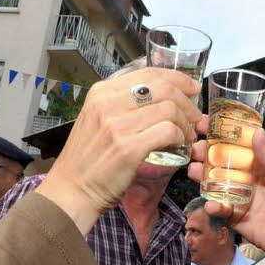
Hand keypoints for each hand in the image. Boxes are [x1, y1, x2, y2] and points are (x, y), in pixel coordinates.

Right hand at [37, 68, 200, 234]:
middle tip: (194, 116)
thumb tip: (162, 96)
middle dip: (187, 101)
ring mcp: (117, 125)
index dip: (177, 78)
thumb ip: (122, 105)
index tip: (191, 87)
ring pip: (170, 109)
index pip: (148, 73)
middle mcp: (107, 104)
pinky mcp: (128, 148)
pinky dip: (179, 137)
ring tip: (186, 135)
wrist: (70, 190)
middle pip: (163, 88)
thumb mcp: (97, 120)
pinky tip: (178, 145)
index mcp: (101, 93)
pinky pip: (167, 131)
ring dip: (185, 123)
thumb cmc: (87, 160)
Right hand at [188, 123, 264, 264]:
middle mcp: (249, 177)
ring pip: (217, 182)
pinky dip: (213, 205)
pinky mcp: (236, 215)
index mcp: (263, 164)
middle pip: (224, 161)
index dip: (224, 134)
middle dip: (207, 154)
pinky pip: (220, 207)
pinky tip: (212, 203)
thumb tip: (258, 132)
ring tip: (194, 170)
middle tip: (195, 148)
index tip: (207, 124)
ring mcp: (241, 196)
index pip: (241, 144)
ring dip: (203, 176)